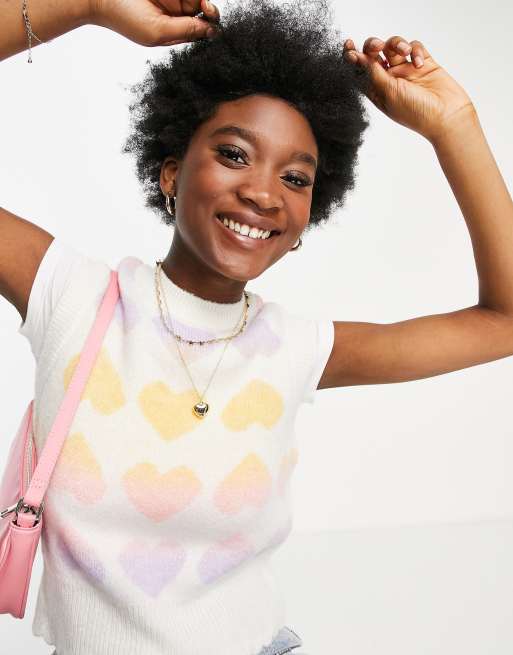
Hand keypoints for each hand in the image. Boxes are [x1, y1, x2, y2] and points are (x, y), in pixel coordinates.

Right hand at [89, 0, 220, 46]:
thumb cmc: (125, 18)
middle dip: (207, 6)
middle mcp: (178, 12)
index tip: (207, 12)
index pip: (205, 28)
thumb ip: (185, 31)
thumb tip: (213, 31)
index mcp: (178, 30)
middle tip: (204, 4)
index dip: (211, 21)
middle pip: (205, 8)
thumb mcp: (158, 32)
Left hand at [343, 35, 475, 142]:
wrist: (447, 116)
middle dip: (373, 45)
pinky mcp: (423, 63)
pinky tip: (420, 63)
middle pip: (374, 54)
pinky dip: (416, 50)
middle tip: (378, 46)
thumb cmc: (415, 112)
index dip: (352, 57)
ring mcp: (406, 71)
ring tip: (405, 53)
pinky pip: (415, 47)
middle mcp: (389, 79)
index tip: (348, 45)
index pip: (359, 70)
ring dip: (397, 44)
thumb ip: (372, 74)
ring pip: (394, 46)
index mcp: (377, 90)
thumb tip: (356, 57)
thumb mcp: (389, 93)